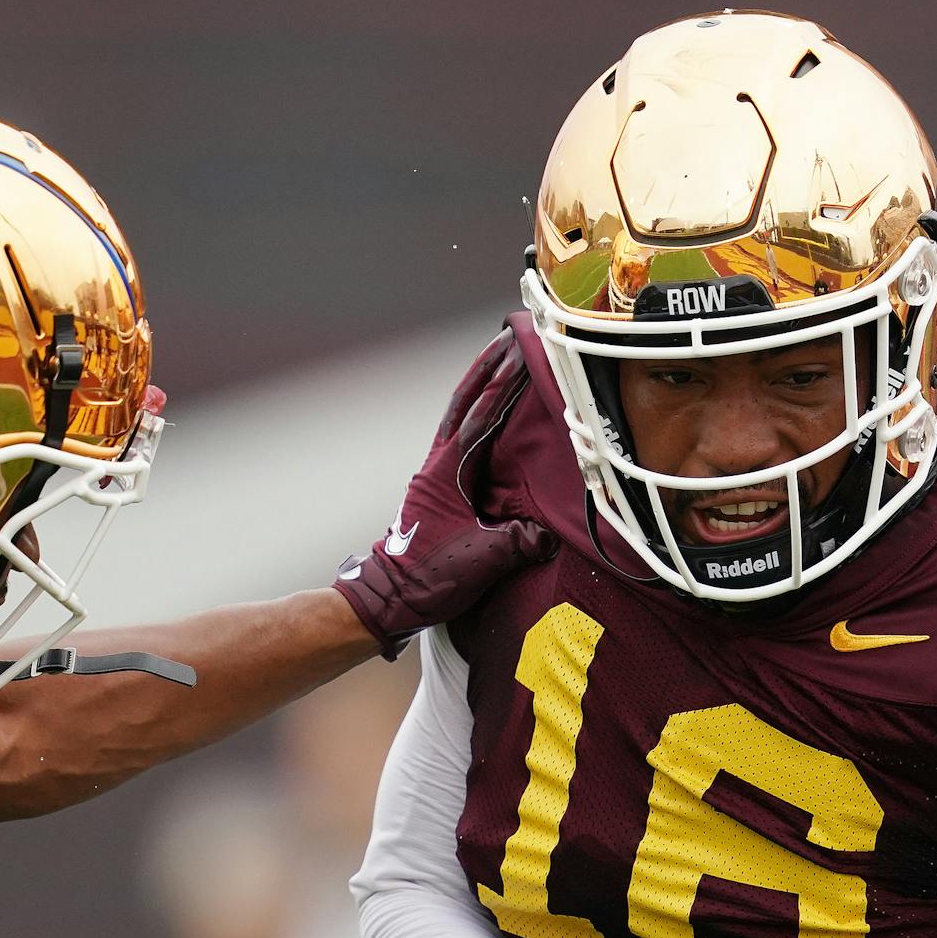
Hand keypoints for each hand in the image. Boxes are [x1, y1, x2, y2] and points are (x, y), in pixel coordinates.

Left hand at [333, 329, 554, 657]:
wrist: (386, 599)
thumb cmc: (427, 579)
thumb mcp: (481, 561)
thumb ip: (518, 543)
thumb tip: (550, 534)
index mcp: (446, 473)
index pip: (481, 416)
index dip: (504, 383)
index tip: (522, 350)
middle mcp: (436, 466)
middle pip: (463, 403)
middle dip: (487, 369)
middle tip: (507, 337)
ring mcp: (434, 476)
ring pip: (459, 417)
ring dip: (479, 388)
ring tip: (501, 362)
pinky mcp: (437, 490)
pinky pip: (461, 441)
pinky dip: (477, 419)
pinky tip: (493, 418)